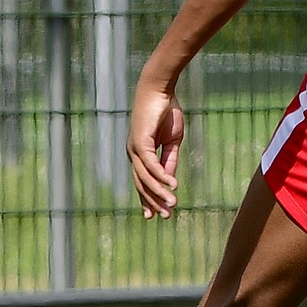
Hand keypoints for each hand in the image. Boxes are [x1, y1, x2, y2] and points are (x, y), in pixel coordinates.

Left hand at [129, 79, 186, 217]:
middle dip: (154, 201)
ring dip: (159, 192)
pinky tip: (172, 185)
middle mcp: (133, 153)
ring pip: (145, 178)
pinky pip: (150, 164)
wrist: (159, 89)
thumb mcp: (172, 140)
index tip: (158, 214)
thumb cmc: (165, 111)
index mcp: (139, 153)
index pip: (143, 181)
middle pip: (141, 184)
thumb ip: (169, 160)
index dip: (150, 198)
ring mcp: (134, 148)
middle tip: (166, 216)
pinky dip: (161, 176)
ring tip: (173, 204)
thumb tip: (169, 180)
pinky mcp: (139, 142)